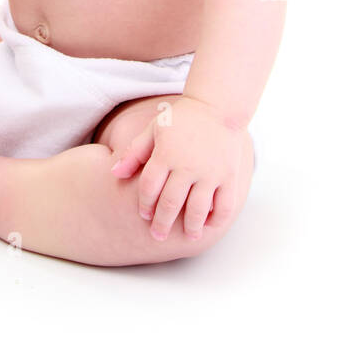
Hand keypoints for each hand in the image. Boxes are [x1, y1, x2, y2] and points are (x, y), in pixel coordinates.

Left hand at [110, 96, 246, 242]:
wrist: (217, 107)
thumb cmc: (182, 119)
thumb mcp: (154, 129)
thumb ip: (135, 152)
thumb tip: (114, 173)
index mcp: (166, 154)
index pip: (150, 186)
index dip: (145, 204)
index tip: (144, 214)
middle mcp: (187, 165)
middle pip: (170, 202)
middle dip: (161, 223)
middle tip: (157, 236)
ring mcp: (210, 172)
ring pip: (197, 209)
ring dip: (190, 227)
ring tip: (187, 236)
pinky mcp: (229, 176)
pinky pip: (224, 205)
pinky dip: (217, 219)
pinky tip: (209, 225)